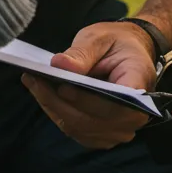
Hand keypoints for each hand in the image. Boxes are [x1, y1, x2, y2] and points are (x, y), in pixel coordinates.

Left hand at [21, 22, 156, 149]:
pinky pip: (75, 130)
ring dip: (52, 106)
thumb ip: (82, 52)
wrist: (129, 55)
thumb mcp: (101, 38)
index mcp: (139, 86)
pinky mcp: (102, 135)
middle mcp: (134, 116)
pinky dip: (56, 112)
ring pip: (78, 127)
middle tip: (33, 79)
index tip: (61, 86)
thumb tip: (58, 65)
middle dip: (57, 102)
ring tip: (32, 82)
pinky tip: (41, 93)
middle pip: (90, 120)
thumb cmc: (117, 44)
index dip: (86, 100)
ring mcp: (118, 130)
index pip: (113, 103)